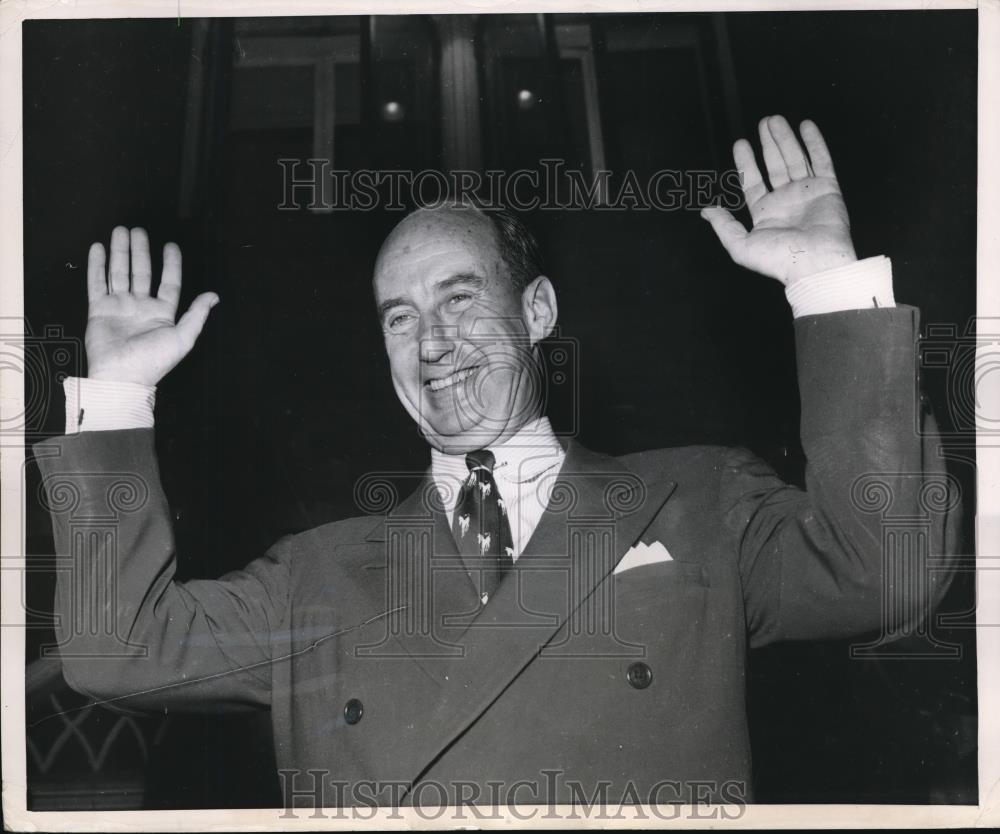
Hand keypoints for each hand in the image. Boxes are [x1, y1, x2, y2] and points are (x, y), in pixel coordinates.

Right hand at [84, 226, 218, 385]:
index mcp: (162, 313)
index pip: (169, 282)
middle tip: (138, 230)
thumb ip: (197, 314)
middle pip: (142, 272)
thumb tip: (213, 296)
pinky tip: (98, 249)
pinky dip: (97, 265)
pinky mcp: (99, 309)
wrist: (122, 376)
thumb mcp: (184, 337)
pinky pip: (97, 283)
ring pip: (120, 272)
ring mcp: (119, 307)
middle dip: (140, 250)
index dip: (171, 264)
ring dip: (120, 252)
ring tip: (120, 231)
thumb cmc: (154, 361)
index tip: (171, 245)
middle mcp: (141, 307)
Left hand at [701, 115, 856, 285]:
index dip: (746, 163)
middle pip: (774, 165)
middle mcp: (786, 201)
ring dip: (785, 138)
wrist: (815, 263)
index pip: (753, 182)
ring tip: (775, 119)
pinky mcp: (828, 189)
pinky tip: (806, 126)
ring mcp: (807, 193)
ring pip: (795, 158)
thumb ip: (723, 226)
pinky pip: (821, 161)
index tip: (739, 143)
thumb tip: (706, 211)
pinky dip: (814, 143)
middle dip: (768, 143)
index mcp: (766, 213)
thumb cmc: (778, 259)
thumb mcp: (740, 245)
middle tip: (763, 122)